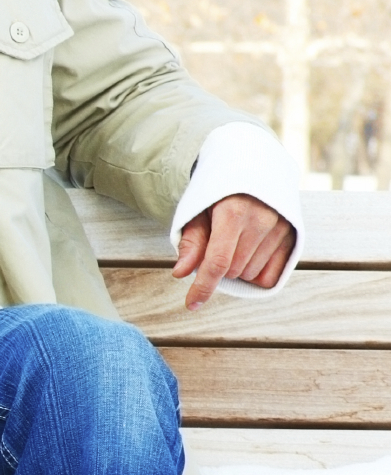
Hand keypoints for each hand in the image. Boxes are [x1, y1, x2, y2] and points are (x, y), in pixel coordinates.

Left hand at [174, 192, 295, 308]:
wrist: (255, 170)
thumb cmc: (220, 194)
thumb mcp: (198, 211)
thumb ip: (192, 242)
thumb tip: (181, 273)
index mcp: (234, 213)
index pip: (217, 261)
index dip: (203, 287)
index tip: (191, 304)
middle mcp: (262, 221)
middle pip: (232, 270)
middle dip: (218, 268)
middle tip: (216, 246)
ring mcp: (281, 229)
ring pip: (251, 274)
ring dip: (237, 269)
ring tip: (235, 243)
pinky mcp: (293, 236)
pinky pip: (271, 275)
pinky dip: (256, 273)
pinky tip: (249, 255)